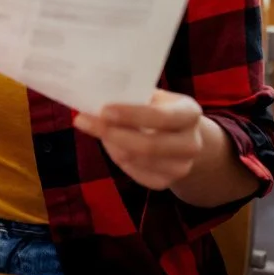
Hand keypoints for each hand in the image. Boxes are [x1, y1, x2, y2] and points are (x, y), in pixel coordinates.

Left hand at [74, 89, 204, 190]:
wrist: (184, 139)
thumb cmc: (162, 110)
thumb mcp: (156, 97)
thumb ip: (135, 95)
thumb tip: (98, 92)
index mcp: (190, 113)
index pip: (161, 117)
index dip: (131, 115)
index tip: (103, 110)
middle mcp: (191, 143)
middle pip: (148, 145)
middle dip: (111, 133)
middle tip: (82, 120)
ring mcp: (181, 167)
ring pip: (134, 159)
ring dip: (109, 143)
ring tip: (96, 128)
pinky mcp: (166, 183)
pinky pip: (132, 172)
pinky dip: (116, 156)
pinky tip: (110, 143)